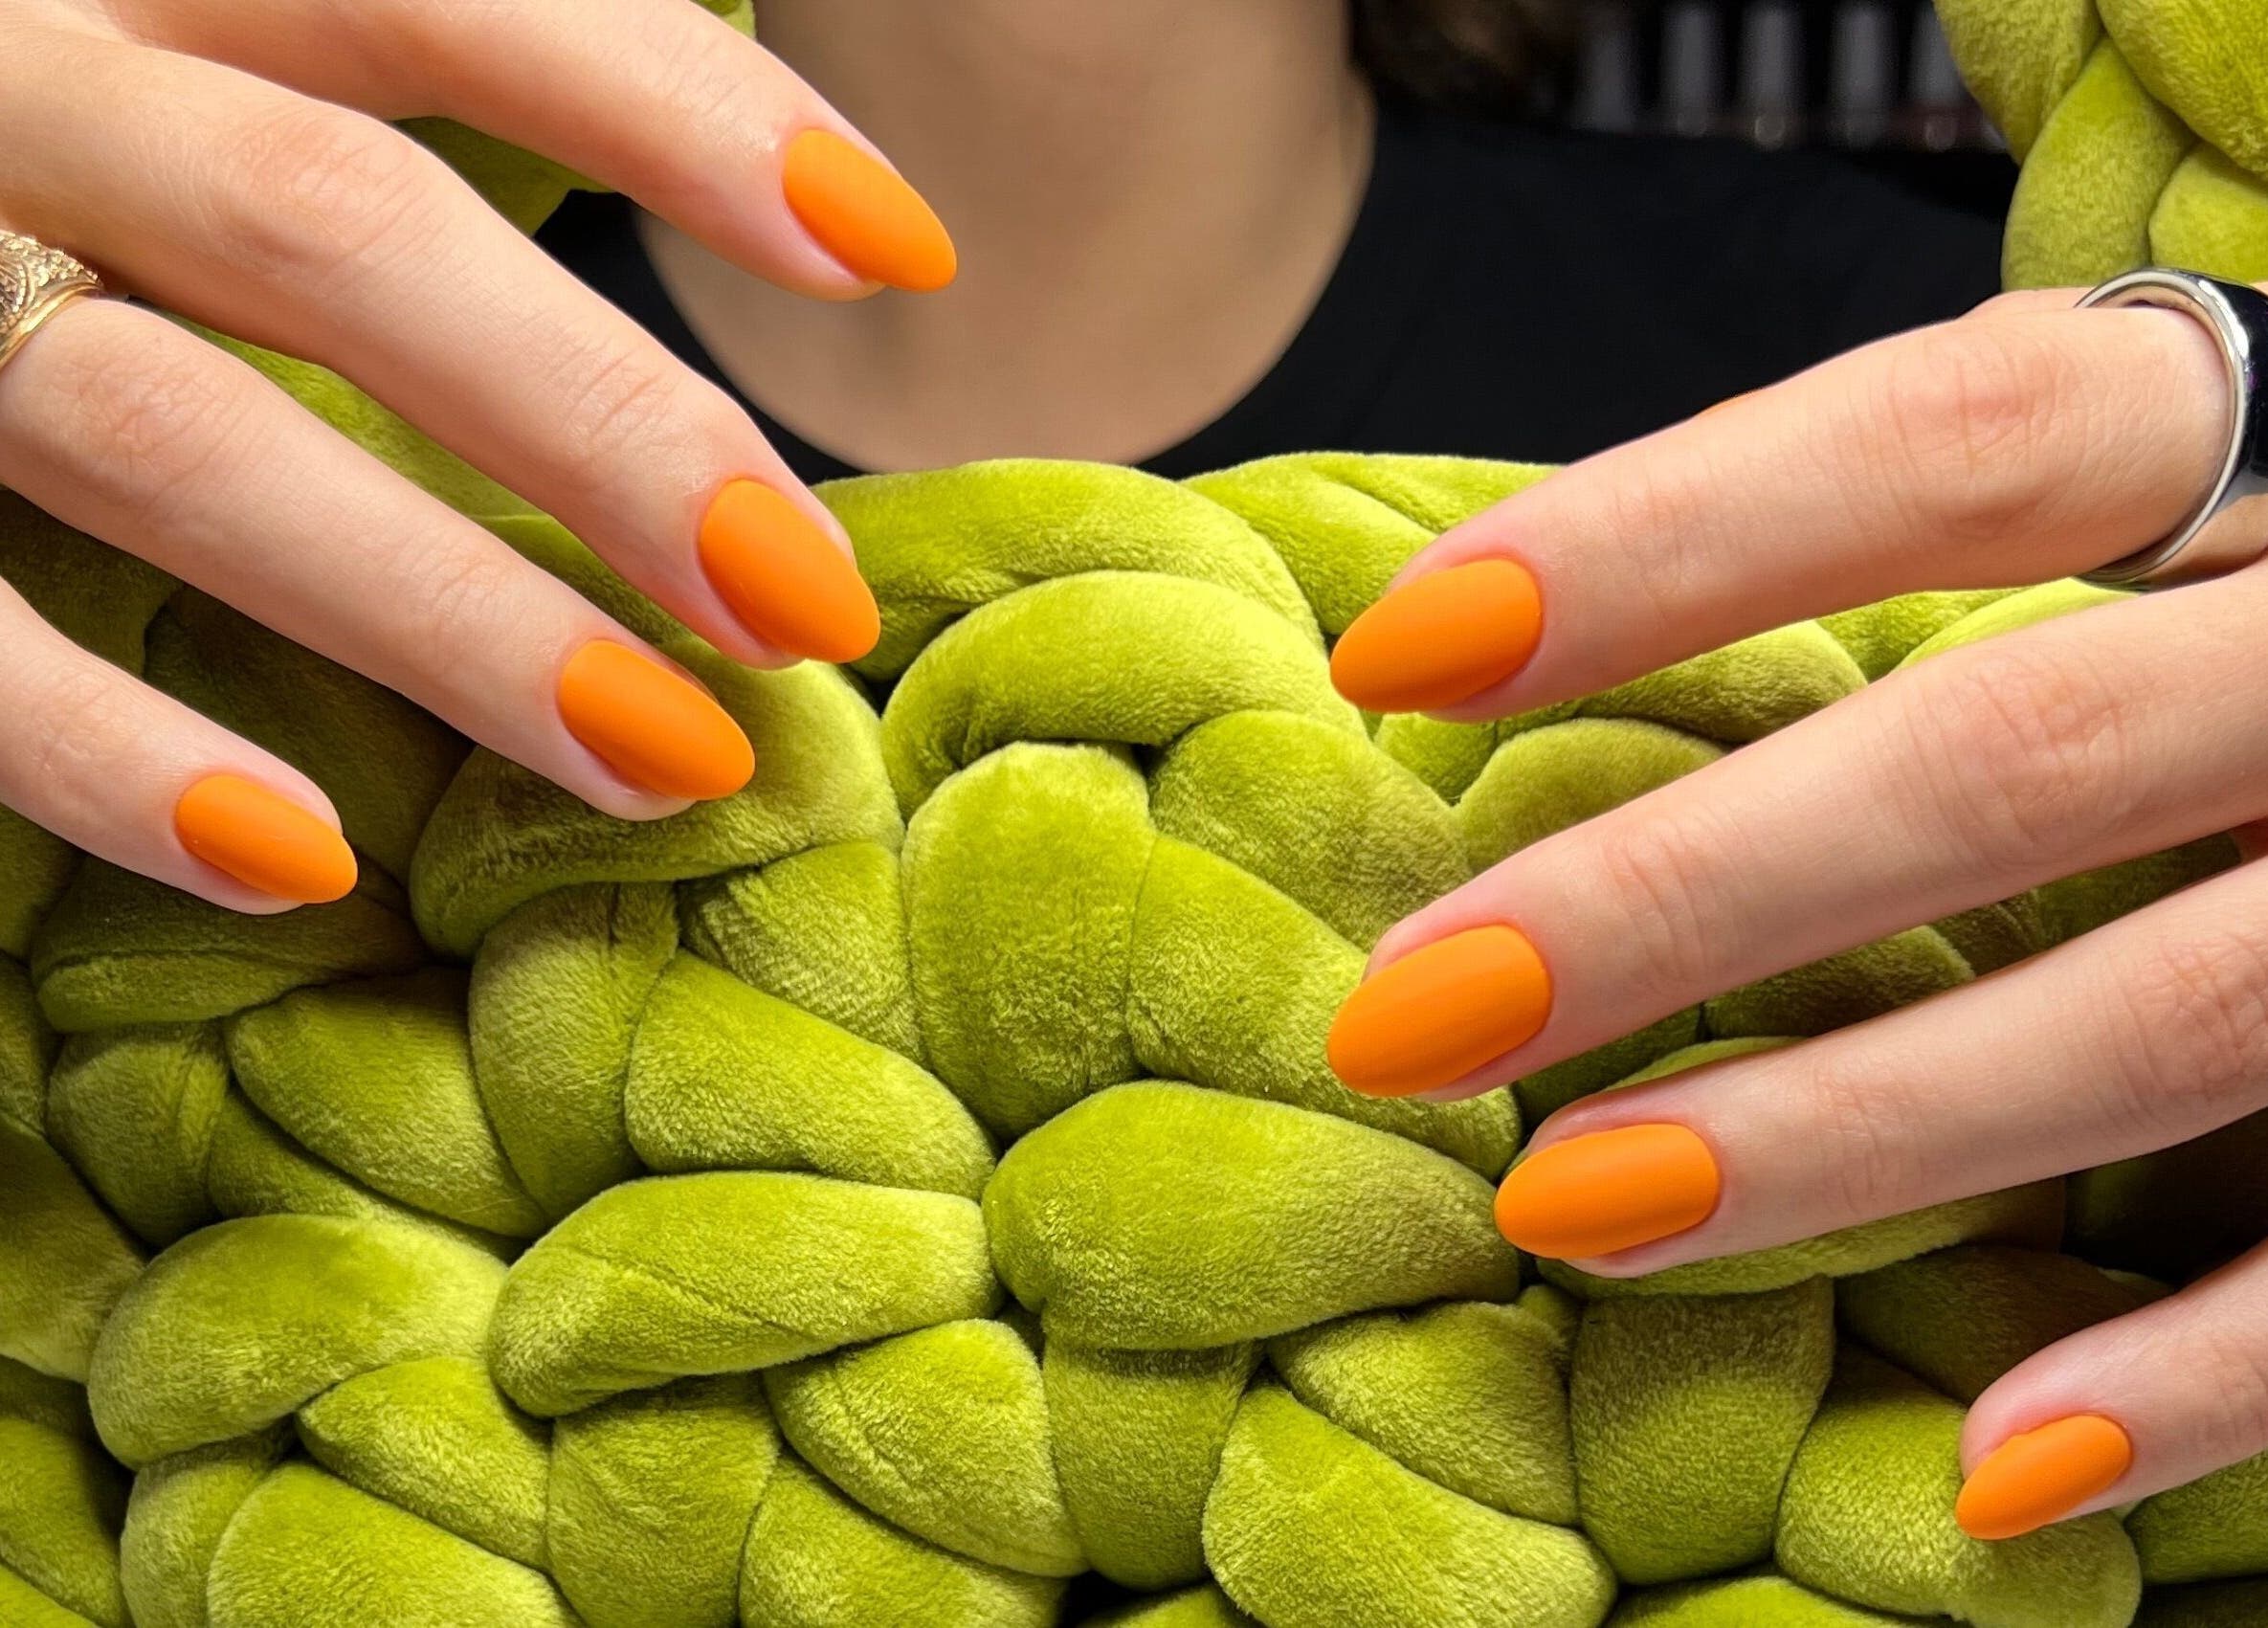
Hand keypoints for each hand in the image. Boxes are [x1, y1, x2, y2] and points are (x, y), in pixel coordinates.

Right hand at [0, 0, 952, 909]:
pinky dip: (98, 745)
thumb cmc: (52, 155)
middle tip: (802, 600)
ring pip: (167, 432)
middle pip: (334, 226)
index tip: (899, 249)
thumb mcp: (210, 63)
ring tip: (661, 760)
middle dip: (598, 418)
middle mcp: (10, 77)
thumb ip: (387, 91)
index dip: (683, 105)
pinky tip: (298, 858)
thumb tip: (768, 190)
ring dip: (437, 608)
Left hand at [1324, 288, 2267, 1540]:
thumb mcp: (2175, 491)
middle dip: (1685, 891)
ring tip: (1571, 1204)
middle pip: (2018, 751)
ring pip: (2177, 1009)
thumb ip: (1952, 523)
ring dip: (1851, 1133)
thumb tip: (1555, 621)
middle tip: (1407, 1013)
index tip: (1395, 650)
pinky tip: (1989, 1469)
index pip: (1955, 445)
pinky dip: (2201, 1375)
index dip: (1666, 537)